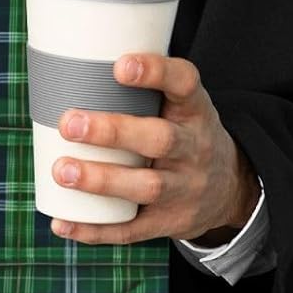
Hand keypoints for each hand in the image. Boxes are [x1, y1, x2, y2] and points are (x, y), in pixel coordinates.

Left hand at [47, 53, 260, 246]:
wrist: (230, 188)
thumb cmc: (183, 130)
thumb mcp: (179, 103)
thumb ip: (140, 86)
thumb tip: (66, 62)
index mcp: (194, 111)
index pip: (184, 84)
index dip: (155, 73)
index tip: (119, 66)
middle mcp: (193, 148)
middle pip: (159, 140)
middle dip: (112, 132)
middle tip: (69, 124)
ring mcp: (184, 188)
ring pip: (145, 187)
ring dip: (101, 180)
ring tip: (62, 170)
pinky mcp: (169, 222)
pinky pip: (132, 230)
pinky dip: (94, 230)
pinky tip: (62, 223)